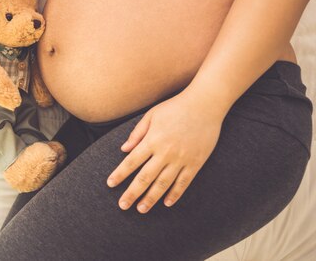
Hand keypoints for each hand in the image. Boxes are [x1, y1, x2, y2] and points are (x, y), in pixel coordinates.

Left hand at [106, 90, 226, 213]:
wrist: (205, 105)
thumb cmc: (175, 108)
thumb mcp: (152, 115)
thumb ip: (137, 133)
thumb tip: (123, 149)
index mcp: (152, 140)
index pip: (131, 162)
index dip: (120, 174)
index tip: (110, 184)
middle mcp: (165, 152)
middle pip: (145, 177)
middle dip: (132, 193)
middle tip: (123, 205)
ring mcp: (181, 159)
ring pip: (163, 184)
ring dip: (151, 198)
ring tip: (141, 209)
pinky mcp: (195, 163)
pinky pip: (183, 183)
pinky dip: (175, 194)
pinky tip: (167, 203)